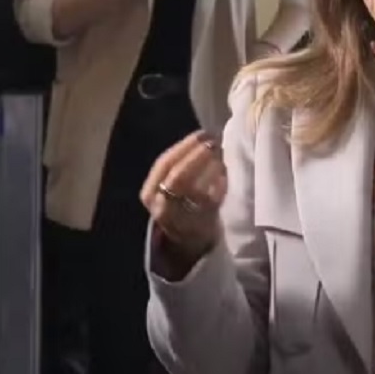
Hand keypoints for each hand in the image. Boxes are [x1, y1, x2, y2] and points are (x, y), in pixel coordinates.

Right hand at [140, 130, 226, 269]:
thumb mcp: (169, 184)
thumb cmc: (179, 204)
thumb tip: (203, 136)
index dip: (184, 147)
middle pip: (178, 176)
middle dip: (197, 156)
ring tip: (221, 153)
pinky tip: (225, 173)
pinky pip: (211, 202)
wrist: (187, 240)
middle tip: (214, 141)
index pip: (164, 163)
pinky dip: (219, 185)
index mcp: (149, 191)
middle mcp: (159, 205)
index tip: (201, 134)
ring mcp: (180, 217)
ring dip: (209, 168)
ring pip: (194, 189)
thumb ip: (179, 163)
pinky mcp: (199, 225)